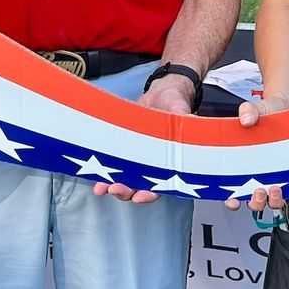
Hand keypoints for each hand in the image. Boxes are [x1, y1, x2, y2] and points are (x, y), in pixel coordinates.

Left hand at [96, 75, 196, 203]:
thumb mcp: (181, 110)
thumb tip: (192, 121)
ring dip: (113, 186)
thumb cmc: (176, 104)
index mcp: (170, 161)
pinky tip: (96, 179)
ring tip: (102, 189)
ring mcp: (138, 158)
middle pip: (140, 186)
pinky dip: (104, 173)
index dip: (151, 194)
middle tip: (117, 189)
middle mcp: (154, 164)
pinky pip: (114, 165)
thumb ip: (186, 119)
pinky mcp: (125, 150)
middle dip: (127, 191)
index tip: (141, 196)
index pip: (161, 185)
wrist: (162, 92)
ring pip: (126, 179)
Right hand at [223, 98, 288, 215]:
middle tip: (258, 190)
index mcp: (246, 164)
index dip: (232, 199)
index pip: (234, 189)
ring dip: (275, 201)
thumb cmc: (268, 112)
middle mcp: (262, 175)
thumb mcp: (256, 110)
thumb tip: (246, 118)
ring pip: (276, 201)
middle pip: (256, 201)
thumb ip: (248, 112)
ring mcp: (280, 177)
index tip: (233, 200)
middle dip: (256, 202)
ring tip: (277, 188)